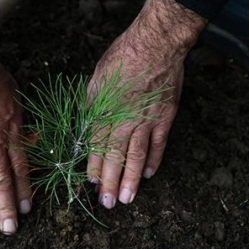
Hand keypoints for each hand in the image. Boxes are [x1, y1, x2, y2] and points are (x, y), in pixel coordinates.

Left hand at [87, 0, 206, 208]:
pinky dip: (153, 161)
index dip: (94, 167)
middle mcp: (124, 120)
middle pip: (115, 156)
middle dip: (110, 182)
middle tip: (108, 203)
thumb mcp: (96, 81)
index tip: (92, 184)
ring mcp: (146, 120)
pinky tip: (147, 174)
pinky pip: (158, 144)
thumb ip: (91, 107)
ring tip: (127, 198)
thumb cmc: (121, 59)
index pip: (97, 146)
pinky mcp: (164, 117)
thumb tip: (84, 128)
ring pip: (137, 156)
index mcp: (105, 111)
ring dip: (131, 179)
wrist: (155, 45)